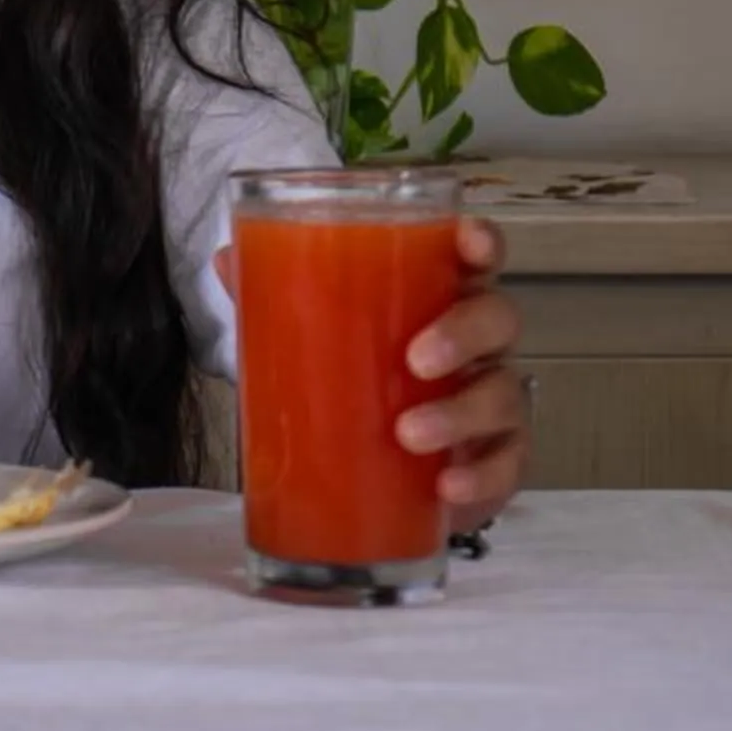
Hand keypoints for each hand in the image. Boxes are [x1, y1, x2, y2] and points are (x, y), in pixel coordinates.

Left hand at [213, 216, 528, 535]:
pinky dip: (481, 475)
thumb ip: (274, 300)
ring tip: (408, 434)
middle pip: (498, 318)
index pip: (475, 259)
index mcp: (437, 300)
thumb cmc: (353, 389)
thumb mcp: (309, 342)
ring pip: (502, 392)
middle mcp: (477, 346)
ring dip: (459, 413)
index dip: (482, 243)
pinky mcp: (497, 461)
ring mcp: (492, 403)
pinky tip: (446, 487)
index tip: (468, 243)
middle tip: (415, 360)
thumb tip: (223, 259)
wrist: (374, 482)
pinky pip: (508, 464)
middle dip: (464, 332)